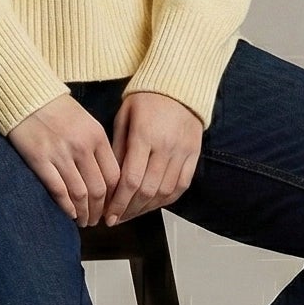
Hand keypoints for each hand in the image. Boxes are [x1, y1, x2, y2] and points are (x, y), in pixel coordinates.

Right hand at [6, 93, 122, 224]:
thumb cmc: (57, 108)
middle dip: (100, 211)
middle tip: (98, 220)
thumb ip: (97, 147)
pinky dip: (66, 206)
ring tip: (84, 221)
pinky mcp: (40, 159)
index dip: (115, 198)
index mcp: (97, 136)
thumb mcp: (86, 121)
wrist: (27, 95)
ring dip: (84, 213)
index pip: (114, 176)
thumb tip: (106, 177)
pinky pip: (58, 190)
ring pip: (80, 194)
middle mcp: (82, 146)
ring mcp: (60, 154)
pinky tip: (69, 213)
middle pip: (99, 189)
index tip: (112, 207)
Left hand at [102, 89, 202, 224]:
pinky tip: (153, 205)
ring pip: (165, 192)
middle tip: (115, 219)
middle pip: (147, 190)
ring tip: (131, 214)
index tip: (108, 215)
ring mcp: (183, 152)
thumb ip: (117, 147)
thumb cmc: (146, 98)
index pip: (130, 180)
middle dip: (129, 210)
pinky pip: (182, 185)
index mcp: (144, 136)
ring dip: (146, 208)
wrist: (179, 84)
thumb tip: (110, 180)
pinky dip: (167, 199)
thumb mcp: (124, 117)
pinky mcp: (194, 154)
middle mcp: (165, 147)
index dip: (118, 202)